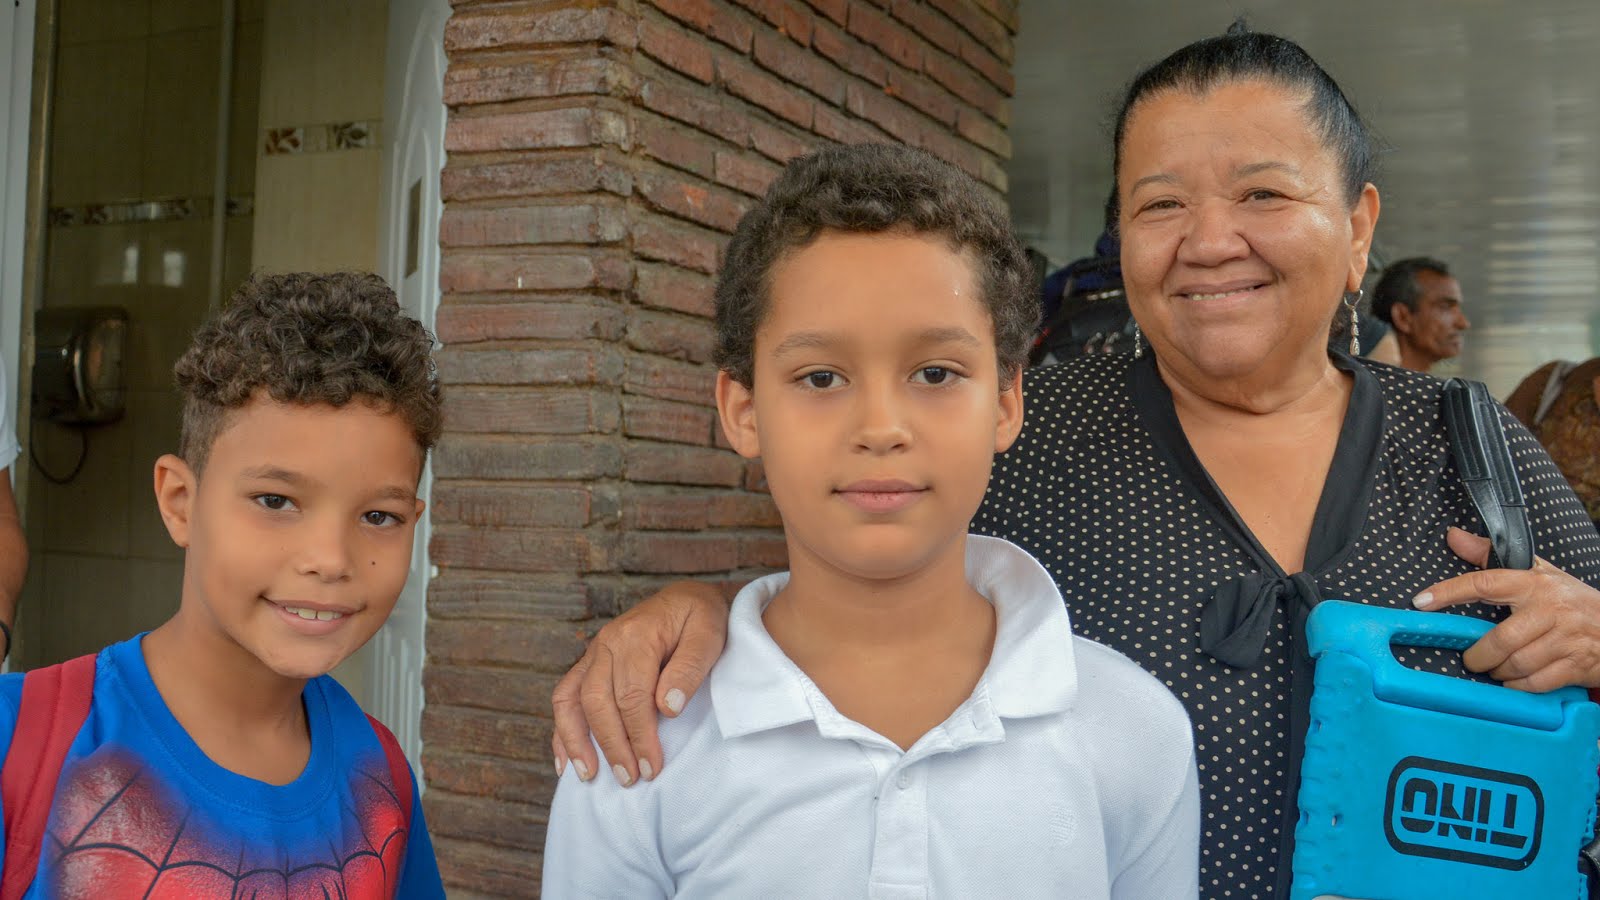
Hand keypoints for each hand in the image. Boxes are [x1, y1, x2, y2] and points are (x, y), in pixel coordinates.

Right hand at [551, 580, 729, 785]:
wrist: (687, 598)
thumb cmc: (701, 618)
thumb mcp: (709, 635)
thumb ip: (689, 669)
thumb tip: (667, 708)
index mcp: (636, 636)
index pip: (632, 696)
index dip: (640, 735)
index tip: (652, 766)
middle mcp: (606, 643)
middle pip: (598, 702)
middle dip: (612, 745)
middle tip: (630, 779)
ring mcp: (594, 653)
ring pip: (572, 700)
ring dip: (577, 742)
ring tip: (589, 776)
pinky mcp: (590, 664)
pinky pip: (565, 696)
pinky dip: (561, 730)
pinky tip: (565, 762)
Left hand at [1413, 527, 1599, 691]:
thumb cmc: (1570, 600)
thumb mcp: (1537, 572)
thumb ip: (1492, 556)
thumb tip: (1453, 536)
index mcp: (1535, 583)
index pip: (1485, 583)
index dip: (1449, 592)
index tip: (1421, 601)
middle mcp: (1551, 609)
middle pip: (1500, 639)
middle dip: (1478, 655)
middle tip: (1471, 658)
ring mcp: (1566, 639)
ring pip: (1516, 663)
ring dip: (1497, 671)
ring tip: (1494, 668)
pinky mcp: (1576, 665)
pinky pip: (1535, 683)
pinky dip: (1517, 686)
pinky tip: (1513, 680)